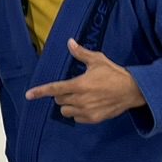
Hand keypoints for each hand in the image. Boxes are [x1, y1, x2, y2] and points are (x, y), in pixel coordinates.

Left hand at [25, 40, 143, 124]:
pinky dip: (77, 112)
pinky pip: (76, 118)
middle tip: (74, 87)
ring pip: (65, 111)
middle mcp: (80, 99)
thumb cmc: (114, 73)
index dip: (40, 92)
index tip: (29, 95)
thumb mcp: (98, 60)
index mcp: (79, 84)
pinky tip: (87, 105)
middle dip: (62, 93)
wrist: (133, 90)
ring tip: (79, 97)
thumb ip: (81, 53)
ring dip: (68, 104)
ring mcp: (86, 111)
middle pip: (59, 99)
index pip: (54, 89)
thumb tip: (69, 42)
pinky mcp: (93, 119)